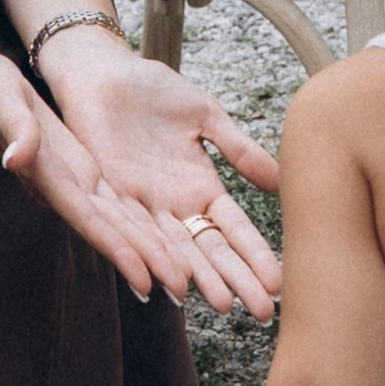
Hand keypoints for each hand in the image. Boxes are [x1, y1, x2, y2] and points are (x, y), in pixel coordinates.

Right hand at [0, 34, 208, 301]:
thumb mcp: (0, 97)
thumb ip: (14, 127)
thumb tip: (15, 158)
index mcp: (48, 176)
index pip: (88, 220)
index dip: (117, 250)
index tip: (144, 280)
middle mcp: (64, 188)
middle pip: (111, 232)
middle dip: (145, 262)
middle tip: (181, 292)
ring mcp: (75, 183)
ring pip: (120, 223)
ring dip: (150, 252)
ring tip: (182, 279)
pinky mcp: (84, 172)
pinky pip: (119, 206)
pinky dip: (142, 226)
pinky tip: (165, 244)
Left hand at [37, 31, 282, 319]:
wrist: (103, 72)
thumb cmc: (153, 90)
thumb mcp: (206, 116)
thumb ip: (239, 149)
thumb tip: (281, 180)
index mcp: (199, 187)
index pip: (234, 230)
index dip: (256, 256)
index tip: (279, 283)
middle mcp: (172, 204)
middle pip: (209, 249)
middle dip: (237, 280)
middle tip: (263, 313)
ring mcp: (142, 203)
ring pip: (174, 248)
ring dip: (198, 277)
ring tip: (223, 303)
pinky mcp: (110, 193)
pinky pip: (131, 228)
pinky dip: (149, 255)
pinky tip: (166, 280)